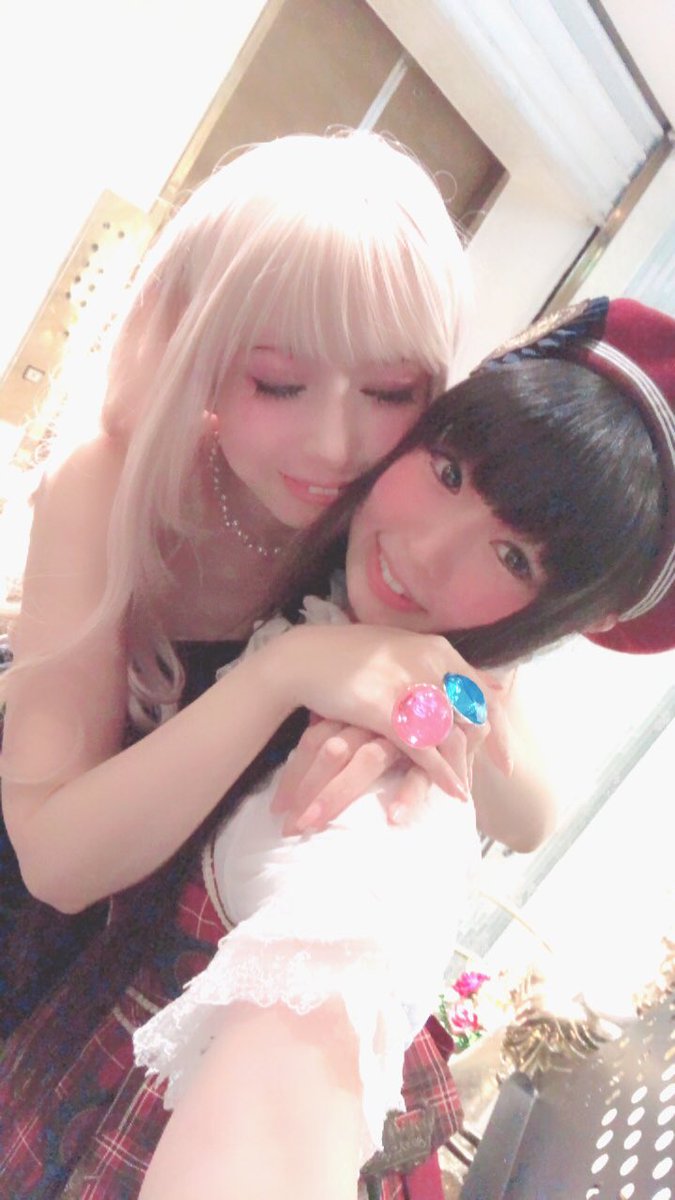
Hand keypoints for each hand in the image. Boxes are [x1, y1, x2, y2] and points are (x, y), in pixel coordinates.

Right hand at [265, 623, 511, 827]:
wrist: (305, 658)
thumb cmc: (351, 656)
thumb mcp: (405, 650)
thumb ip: (444, 667)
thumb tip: (492, 681)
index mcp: (438, 651)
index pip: (482, 694)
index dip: (499, 728)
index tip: (505, 759)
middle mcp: (431, 666)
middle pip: (472, 717)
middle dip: (482, 752)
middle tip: (490, 777)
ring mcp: (410, 687)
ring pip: (450, 736)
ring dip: (462, 768)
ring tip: (467, 791)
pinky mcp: (387, 710)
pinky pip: (425, 749)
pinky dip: (442, 774)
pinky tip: (453, 792)